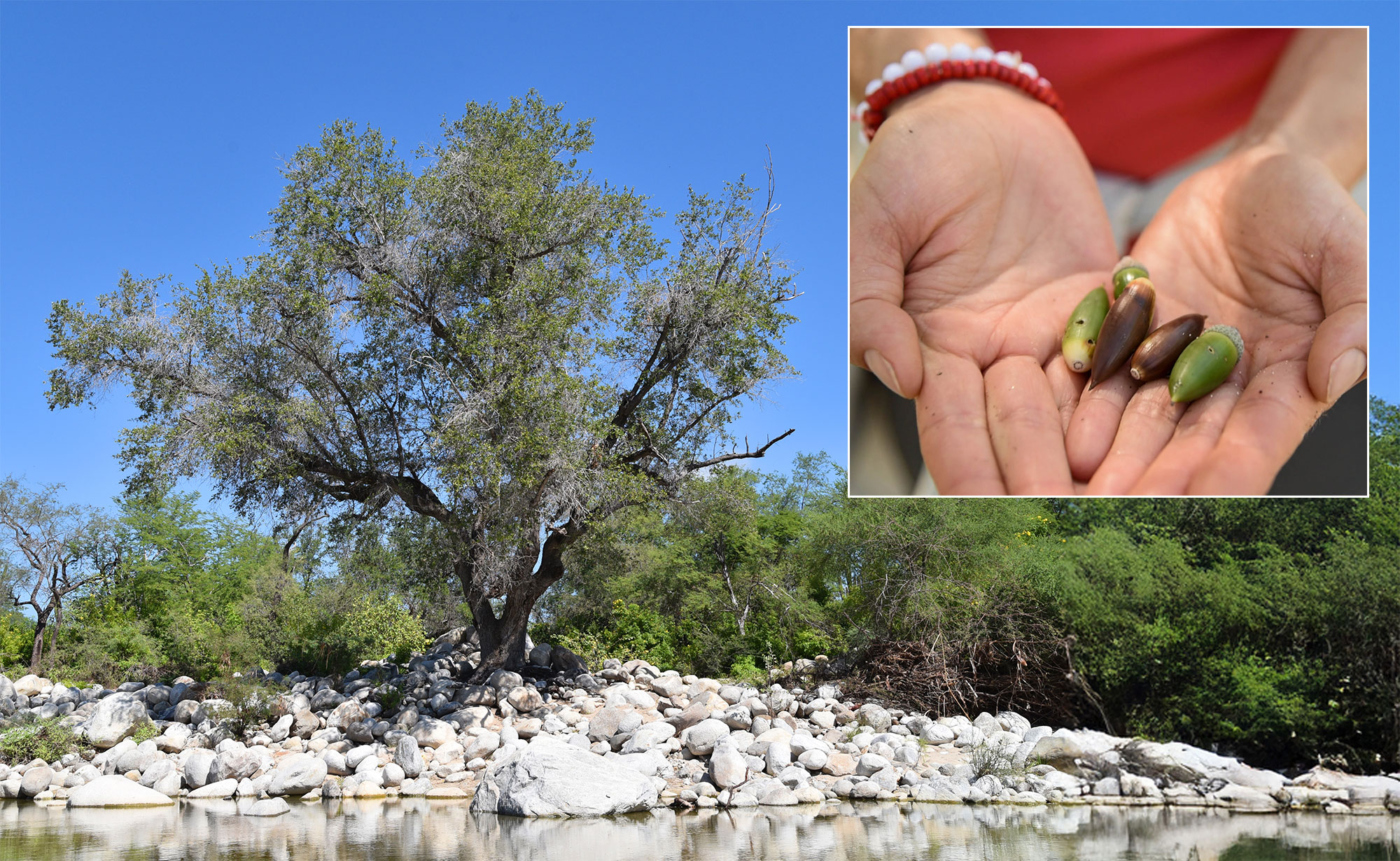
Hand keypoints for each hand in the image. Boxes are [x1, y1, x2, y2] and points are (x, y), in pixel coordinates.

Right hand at [850, 82, 1118, 493]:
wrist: (986, 115)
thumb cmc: (916, 162)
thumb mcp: (875, 220)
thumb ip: (872, 298)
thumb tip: (891, 374)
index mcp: (932, 348)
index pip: (949, 424)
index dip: (969, 469)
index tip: (992, 515)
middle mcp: (993, 355)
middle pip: (1019, 433)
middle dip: (1045, 481)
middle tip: (1078, 526)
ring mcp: (1051, 335)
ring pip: (1078, 409)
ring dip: (1106, 460)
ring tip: (1138, 504)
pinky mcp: (1101, 307)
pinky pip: (1127, 355)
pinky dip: (1150, 396)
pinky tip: (1177, 439)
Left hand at [1065, 144, 1365, 493]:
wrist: (1246, 173)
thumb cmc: (1310, 206)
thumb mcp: (1343, 248)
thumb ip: (1349, 310)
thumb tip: (1338, 372)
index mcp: (1288, 375)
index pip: (1263, 434)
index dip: (1238, 470)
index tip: (1214, 503)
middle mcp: (1227, 381)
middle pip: (1192, 441)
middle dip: (1159, 480)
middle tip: (1124, 516)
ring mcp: (1175, 361)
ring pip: (1141, 418)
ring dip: (1112, 453)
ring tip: (1078, 484)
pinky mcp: (1134, 335)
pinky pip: (1105, 372)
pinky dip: (1082, 401)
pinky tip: (1053, 431)